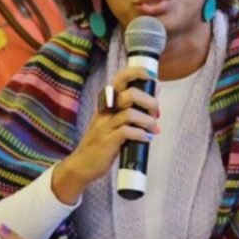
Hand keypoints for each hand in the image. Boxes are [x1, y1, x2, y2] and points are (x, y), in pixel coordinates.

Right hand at [54, 67, 158, 202]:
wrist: (82, 165)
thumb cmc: (101, 142)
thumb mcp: (112, 121)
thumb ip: (130, 108)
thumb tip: (154, 94)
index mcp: (107, 103)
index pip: (120, 79)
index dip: (137, 73)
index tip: (152, 78)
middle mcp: (105, 111)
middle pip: (130, 94)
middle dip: (150, 102)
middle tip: (156, 113)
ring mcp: (105, 126)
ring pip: (131, 113)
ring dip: (148, 121)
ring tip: (153, 129)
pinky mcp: (107, 141)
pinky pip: (127, 132)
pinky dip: (141, 134)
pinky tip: (145, 139)